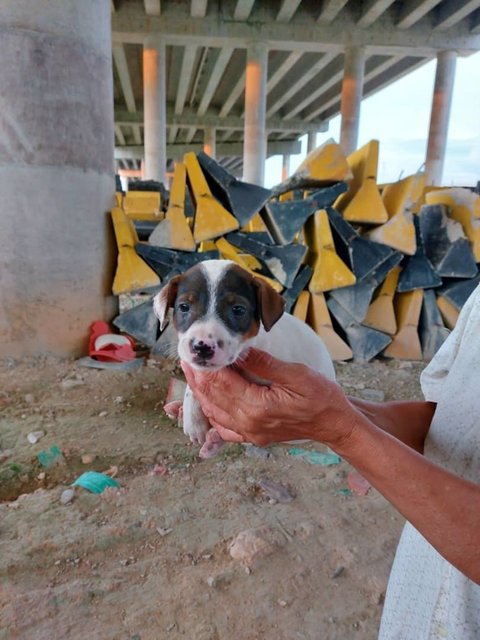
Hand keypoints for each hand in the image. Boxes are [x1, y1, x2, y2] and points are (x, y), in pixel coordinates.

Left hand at [181, 348, 352, 447]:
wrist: (334, 423)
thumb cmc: (321, 397)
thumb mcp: (296, 374)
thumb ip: (264, 364)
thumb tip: (240, 350)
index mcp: (257, 407)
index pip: (220, 383)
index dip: (203, 367)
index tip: (191, 352)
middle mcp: (248, 424)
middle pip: (212, 398)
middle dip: (197, 377)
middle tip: (184, 358)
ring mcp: (249, 434)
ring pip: (214, 413)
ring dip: (201, 394)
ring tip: (192, 374)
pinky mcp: (253, 437)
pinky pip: (224, 427)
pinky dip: (212, 413)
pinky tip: (207, 401)